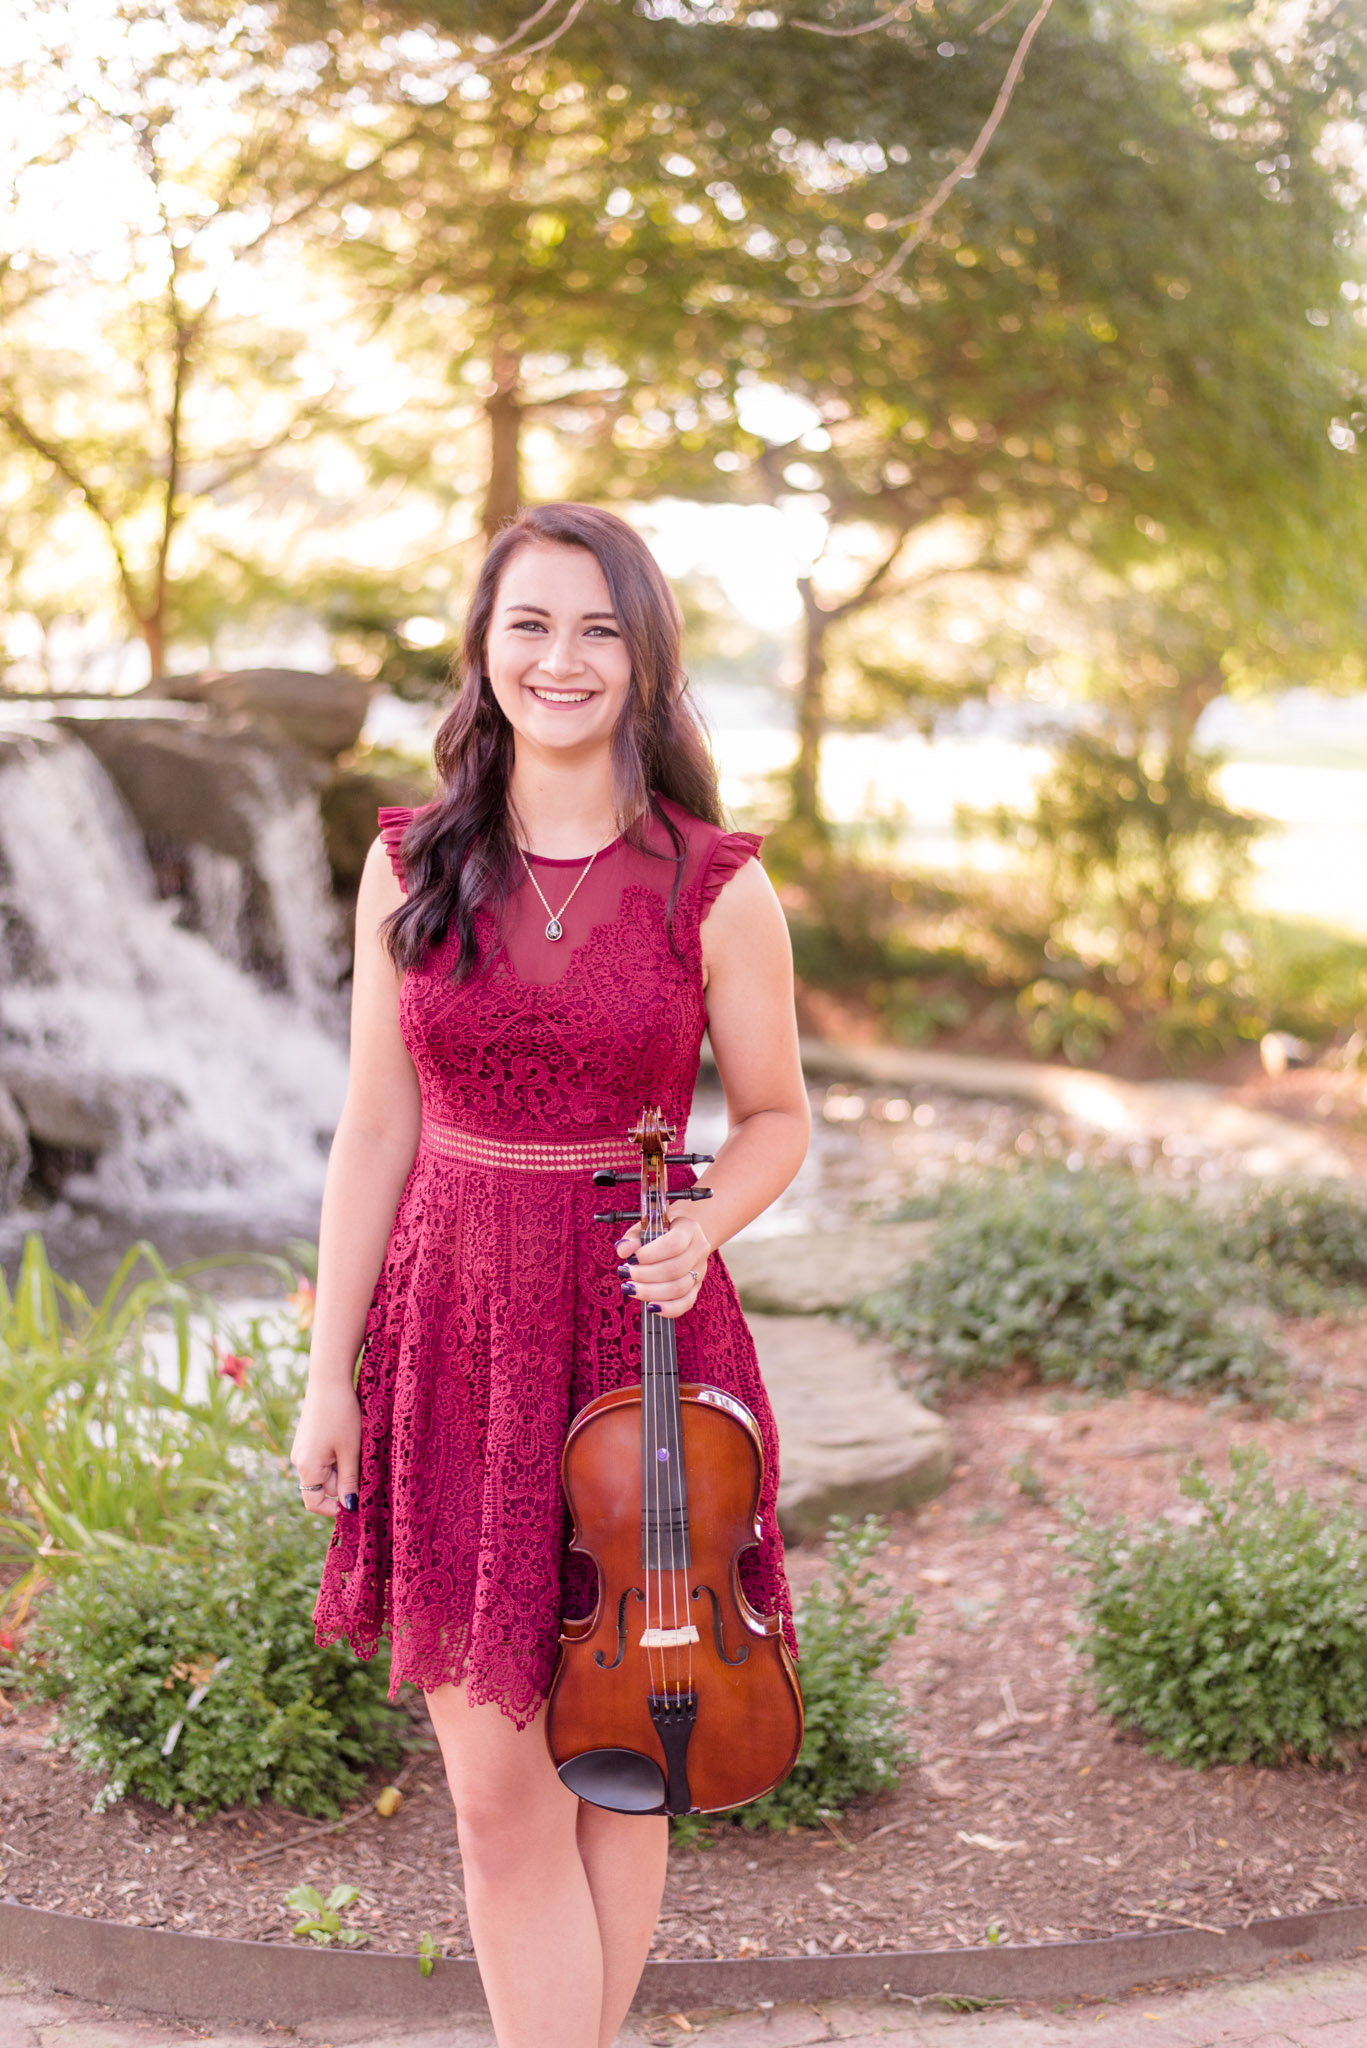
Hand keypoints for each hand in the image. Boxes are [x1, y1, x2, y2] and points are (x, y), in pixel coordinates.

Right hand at [290, 1379, 361, 1518]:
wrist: (329, 1381)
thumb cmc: (342, 1415)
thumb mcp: (350, 1451)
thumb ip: (349, 1481)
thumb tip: (348, 1507)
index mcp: (307, 1467)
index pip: (314, 1503)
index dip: (334, 1508)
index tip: (357, 1503)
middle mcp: (299, 1461)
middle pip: (323, 1487)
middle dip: (344, 1482)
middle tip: (363, 1465)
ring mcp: (302, 1450)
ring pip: (326, 1472)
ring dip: (343, 1468)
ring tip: (357, 1449)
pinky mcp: (308, 1440)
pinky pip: (323, 1459)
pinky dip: (338, 1457)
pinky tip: (350, 1441)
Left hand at [615, 1206, 710, 1319]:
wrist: (682, 1237)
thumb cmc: (660, 1231)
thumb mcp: (646, 1226)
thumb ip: (633, 1238)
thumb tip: (623, 1250)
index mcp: (689, 1229)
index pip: (674, 1244)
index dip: (650, 1254)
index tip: (631, 1258)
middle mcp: (699, 1250)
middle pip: (675, 1269)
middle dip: (645, 1275)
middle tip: (626, 1273)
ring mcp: (699, 1271)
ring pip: (679, 1289)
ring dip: (651, 1292)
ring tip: (630, 1287)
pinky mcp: (696, 1288)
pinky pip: (685, 1303)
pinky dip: (668, 1309)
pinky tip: (650, 1307)